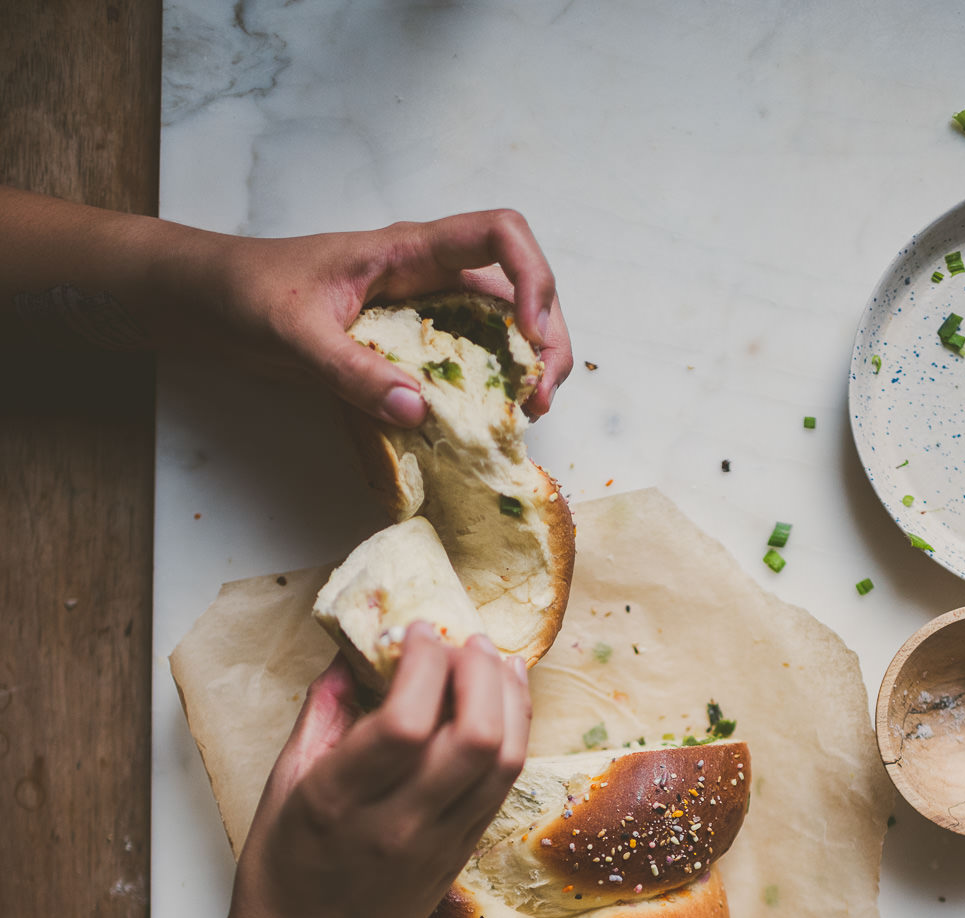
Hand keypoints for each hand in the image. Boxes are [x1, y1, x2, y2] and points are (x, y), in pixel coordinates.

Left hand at [172, 207, 572, 425]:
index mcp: (408, 251)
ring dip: (524, 368)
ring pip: (499, 328)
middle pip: (519, 288)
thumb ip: (352, 372)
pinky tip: (483, 423)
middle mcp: (426, 276)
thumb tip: (418, 411)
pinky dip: (485, 391)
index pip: (500, 235)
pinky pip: (463, 363)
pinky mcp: (404, 347)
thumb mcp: (294, 334)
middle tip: (539, 399)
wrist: (207, 301)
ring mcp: (420, 312)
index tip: (528, 340)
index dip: (533, 280)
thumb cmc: (245, 294)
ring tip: (525, 413)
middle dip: (545, 339)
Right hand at [217, 624, 530, 917]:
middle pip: (475, 736)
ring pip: (505, 760)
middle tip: (464, 637)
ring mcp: (438, 844)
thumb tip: (354, 655)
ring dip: (509, 698)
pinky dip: (512, 735)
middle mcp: (398, 824)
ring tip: (493, 659)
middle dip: (480, 670)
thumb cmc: (280, 876)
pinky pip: (503, 785)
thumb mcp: (279, 786)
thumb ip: (321, 714)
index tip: (418, 629)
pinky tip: (502, 705)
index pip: (408, 720)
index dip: (425, 661)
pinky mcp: (462, 855)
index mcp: (339, 801)